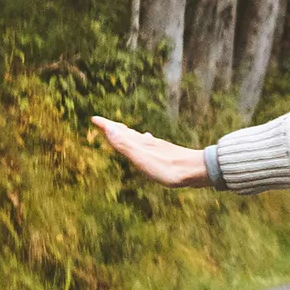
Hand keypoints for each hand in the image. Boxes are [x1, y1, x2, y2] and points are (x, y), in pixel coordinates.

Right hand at [91, 116, 210, 187]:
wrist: (196, 171)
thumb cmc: (168, 169)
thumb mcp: (142, 159)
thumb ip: (125, 145)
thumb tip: (108, 128)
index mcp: (140, 144)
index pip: (118, 132)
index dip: (105, 126)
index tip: (94, 118)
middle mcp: (148, 143)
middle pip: (127, 133)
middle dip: (114, 128)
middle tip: (103, 123)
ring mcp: (157, 147)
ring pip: (138, 137)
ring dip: (127, 133)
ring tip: (122, 130)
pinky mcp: (165, 153)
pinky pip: (149, 143)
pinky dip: (143, 139)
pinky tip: (150, 139)